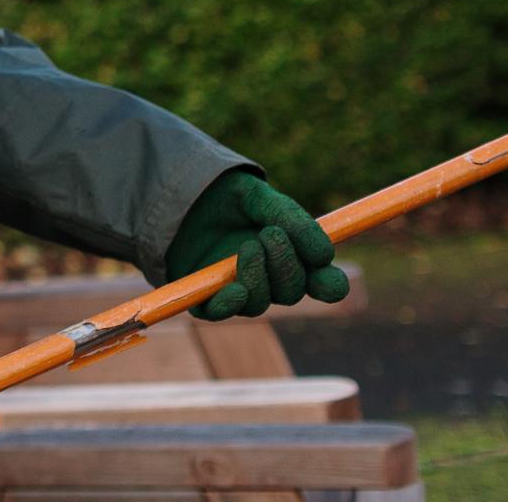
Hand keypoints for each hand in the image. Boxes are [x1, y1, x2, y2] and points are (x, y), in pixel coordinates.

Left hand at [165, 170, 349, 320]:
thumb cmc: (224, 197)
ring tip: (248, 246)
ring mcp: (238, 290)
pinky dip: (231, 303)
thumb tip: (324, 255)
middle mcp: (269, 281)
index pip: (325, 285)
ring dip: (259, 278)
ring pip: (260, 303)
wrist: (176, 195)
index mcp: (292, 259)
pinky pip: (221, 312)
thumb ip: (289, 217)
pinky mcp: (205, 297)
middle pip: (292, 292)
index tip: (322, 263)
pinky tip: (234, 289)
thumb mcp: (257, 196)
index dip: (331, 283)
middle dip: (287, 265)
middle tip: (270, 234)